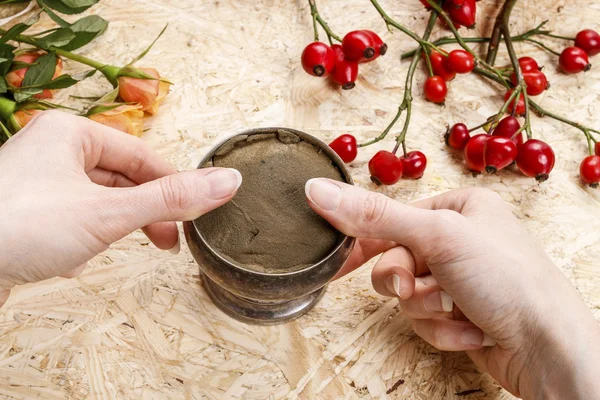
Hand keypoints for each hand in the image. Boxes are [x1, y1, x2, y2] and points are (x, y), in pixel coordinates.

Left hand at [0, 111, 240, 306]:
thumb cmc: (20, 227)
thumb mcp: (110, 211)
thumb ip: (171, 198)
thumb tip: (227, 181)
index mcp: (69, 133)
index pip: (140, 155)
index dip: (173, 184)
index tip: (196, 210)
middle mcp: (50, 152)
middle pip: (119, 179)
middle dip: (143, 213)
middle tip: (169, 240)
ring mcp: (35, 184)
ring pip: (96, 202)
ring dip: (112, 228)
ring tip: (113, 250)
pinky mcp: (24, 215)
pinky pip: (71, 220)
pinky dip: (82, 240)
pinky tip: (72, 261)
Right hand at [305, 179, 599, 398]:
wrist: (548, 347)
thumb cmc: (508, 280)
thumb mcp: (437, 236)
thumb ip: (375, 216)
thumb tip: (319, 191)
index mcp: (460, 207)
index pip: (393, 218)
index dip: (363, 241)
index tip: (336, 263)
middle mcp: (461, 241)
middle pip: (397, 260)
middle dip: (406, 282)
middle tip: (415, 288)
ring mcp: (462, 280)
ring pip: (409, 296)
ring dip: (428, 309)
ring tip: (457, 310)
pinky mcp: (463, 314)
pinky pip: (427, 321)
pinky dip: (444, 330)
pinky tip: (473, 331)